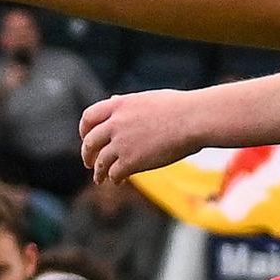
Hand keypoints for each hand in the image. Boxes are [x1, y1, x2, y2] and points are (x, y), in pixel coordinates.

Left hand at [76, 86, 220, 182]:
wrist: (194, 120)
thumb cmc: (180, 107)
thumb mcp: (147, 98)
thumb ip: (127, 102)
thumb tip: (113, 99)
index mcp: (119, 105)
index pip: (89, 117)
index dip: (85, 129)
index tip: (86, 137)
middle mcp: (115, 123)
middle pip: (90, 142)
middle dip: (87, 154)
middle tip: (89, 162)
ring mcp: (121, 143)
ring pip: (101, 161)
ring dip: (99, 172)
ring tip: (100, 179)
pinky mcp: (131, 161)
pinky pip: (114, 173)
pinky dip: (114, 179)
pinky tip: (118, 181)